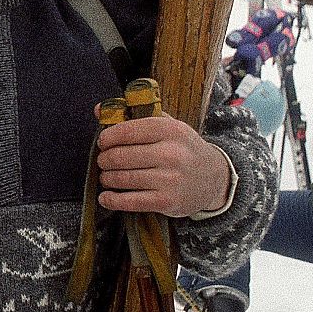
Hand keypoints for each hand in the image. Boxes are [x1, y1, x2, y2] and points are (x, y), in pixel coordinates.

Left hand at [94, 116, 232, 218]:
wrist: (213, 178)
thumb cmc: (183, 149)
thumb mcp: (167, 126)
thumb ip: (134, 116)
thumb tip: (99, 110)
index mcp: (170, 130)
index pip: (127, 131)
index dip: (107, 137)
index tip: (103, 142)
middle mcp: (171, 154)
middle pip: (120, 156)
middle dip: (105, 159)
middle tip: (104, 161)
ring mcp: (170, 179)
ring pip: (122, 178)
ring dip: (107, 178)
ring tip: (107, 176)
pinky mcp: (167, 201)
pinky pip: (130, 201)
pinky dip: (112, 200)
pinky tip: (106, 197)